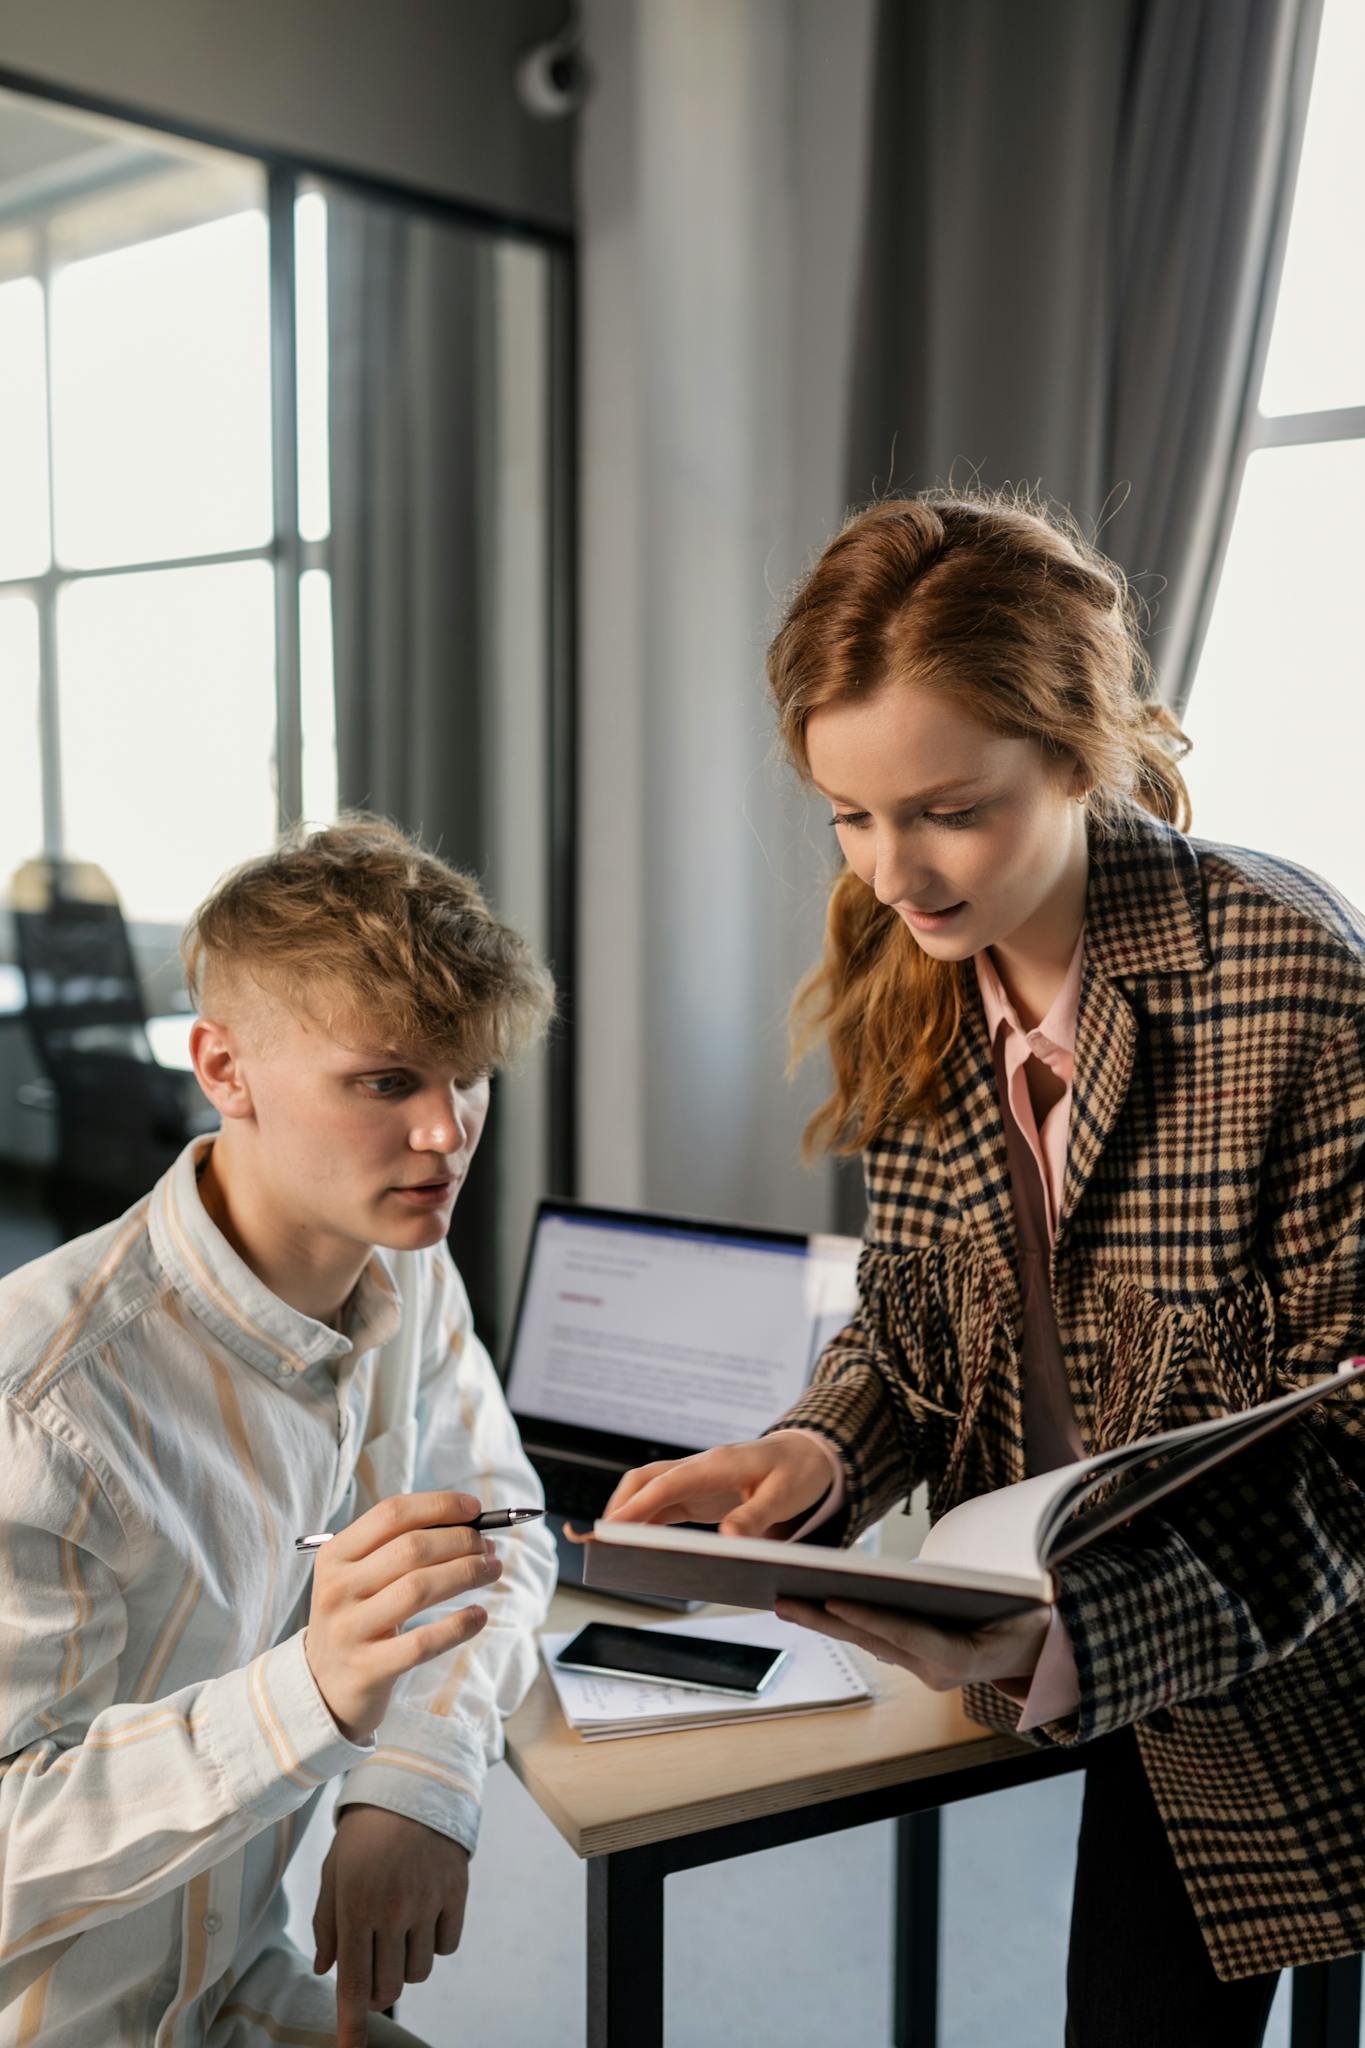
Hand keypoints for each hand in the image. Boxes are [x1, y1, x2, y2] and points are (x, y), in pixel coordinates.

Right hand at [303, 1490, 501, 1742]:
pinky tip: (479, 1616)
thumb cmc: (359, 1616)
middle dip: (461, 1541)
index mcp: (335, 1555)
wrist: (324, 1684)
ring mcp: (349, 1629)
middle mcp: (337, 1588)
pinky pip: (422, 1642)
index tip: (475, 1509)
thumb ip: (403, 1547)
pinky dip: (458, 1625)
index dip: (439, 1506)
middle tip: (488, 1547)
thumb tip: (470, 1525)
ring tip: (492, 1571)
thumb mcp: (363, 1576)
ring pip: (419, 1589)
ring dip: (466, 1573)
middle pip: (412, 1549)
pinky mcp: (367, 1668)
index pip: (392, 1514)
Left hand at [313, 1804, 469, 2047]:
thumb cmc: (365, 1833)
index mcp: (355, 1907)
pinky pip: (446, 1947)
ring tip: (397, 1933)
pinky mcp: (456, 1894)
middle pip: (387, 1986)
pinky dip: (433, 1943)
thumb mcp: (333, 1873)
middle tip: (371, 1967)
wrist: (414, 1784)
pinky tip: (423, 1916)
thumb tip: (326, 1970)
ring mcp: (427, 1904)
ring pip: (417, 1972)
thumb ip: (327, 1924)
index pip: (353, 1983)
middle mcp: (392, 1911)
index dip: (351, 2026)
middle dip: (375, 1989)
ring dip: (404, 1965)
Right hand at [603, 1433, 833, 1537]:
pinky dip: (645, 1520)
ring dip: (629, 1514)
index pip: (667, 1483)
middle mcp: (700, 1469)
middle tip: (603, 1541)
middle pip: (645, 1480)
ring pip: (649, 1490)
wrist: (812, 1453)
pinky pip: (664, 1503)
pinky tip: (638, 1542)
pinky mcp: (701, 1494)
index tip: (613, 1527)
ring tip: (611, 1546)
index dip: (638, 1506)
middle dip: (620, 1507)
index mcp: (717, 1465)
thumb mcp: (785, 1495)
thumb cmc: (799, 1470)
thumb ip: (755, 1517)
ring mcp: (698, 1480)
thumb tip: (727, 1540)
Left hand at [774, 1596, 1050, 1693]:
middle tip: (784, 1601)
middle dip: (825, 1619)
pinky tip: (819, 1608)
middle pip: (872, 1639)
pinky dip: (848, 1623)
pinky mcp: (919, 1663)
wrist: (1046, 1648)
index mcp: (960, 1658)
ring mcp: (926, 1672)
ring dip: (826, 1622)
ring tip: (788, 1602)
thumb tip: (933, 1576)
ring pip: (868, 1641)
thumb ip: (982, 1595)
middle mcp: (936, 1671)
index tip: (830, 1600)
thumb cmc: (1033, 1618)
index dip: (865, 1616)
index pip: (903, 1633)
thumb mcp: (1020, 1605)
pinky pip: (879, 1641)